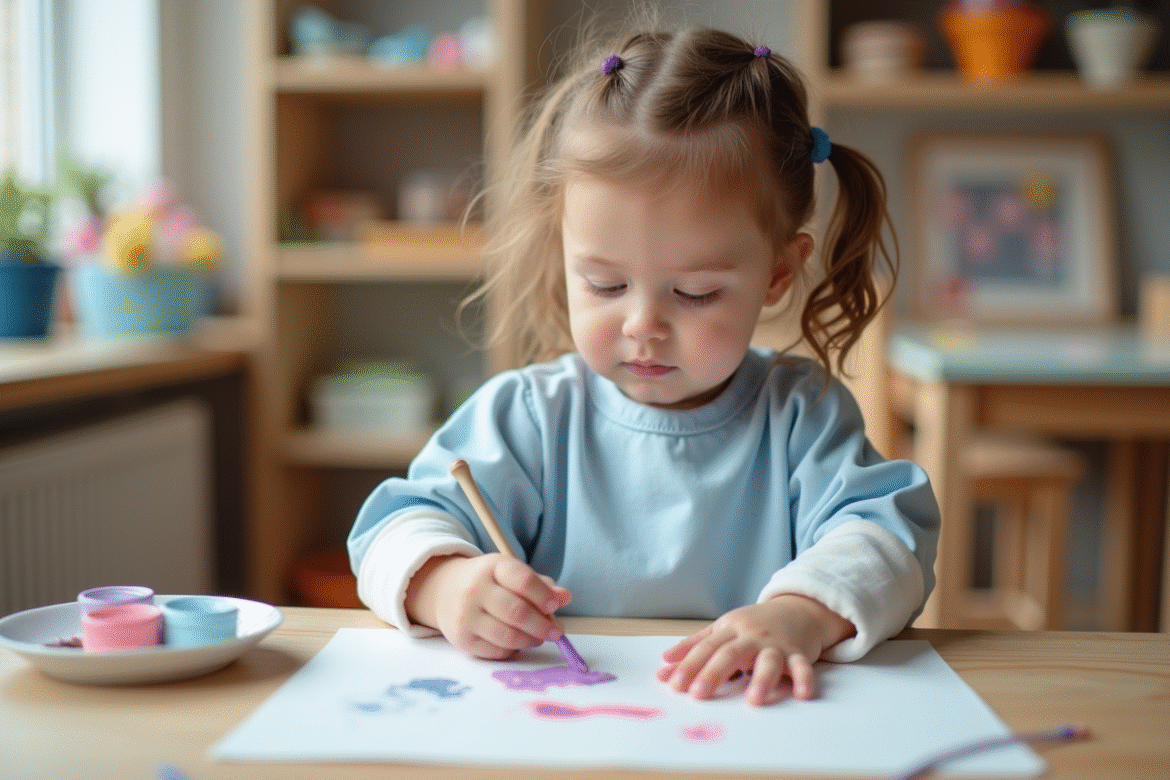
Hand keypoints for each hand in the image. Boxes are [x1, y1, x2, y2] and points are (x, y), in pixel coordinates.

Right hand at [404, 553, 570, 659]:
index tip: (555, 606)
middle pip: (516, 612)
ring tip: (539, 637)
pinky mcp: (461, 639)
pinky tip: (517, 642)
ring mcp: (466, 615)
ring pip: (508, 636)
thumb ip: (539, 584)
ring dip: (530, 640)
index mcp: (492, 567)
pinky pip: (496, 650)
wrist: (443, 590)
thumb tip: (565, 597)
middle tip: (557, 632)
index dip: (543, 595)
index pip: (523, 581)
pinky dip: (513, 649)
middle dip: (542, 625)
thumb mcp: (510, 573)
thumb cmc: (488, 582)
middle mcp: (476, 590)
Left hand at [657, 594, 854, 705]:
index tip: (674, 684)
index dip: (689, 665)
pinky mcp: (798, 653)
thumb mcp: (723, 629)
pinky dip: (804, 679)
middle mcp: (752, 636)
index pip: (706, 648)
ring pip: (768, 661)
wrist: (796, 609)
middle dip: (713, 673)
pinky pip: (802, 666)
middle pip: (730, 654)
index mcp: (730, 629)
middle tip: (698, 694)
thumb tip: (664, 663)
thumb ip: (694, 646)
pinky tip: (802, 695)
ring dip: (761, 680)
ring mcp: (776, 644)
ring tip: (752, 701)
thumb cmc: (754, 624)